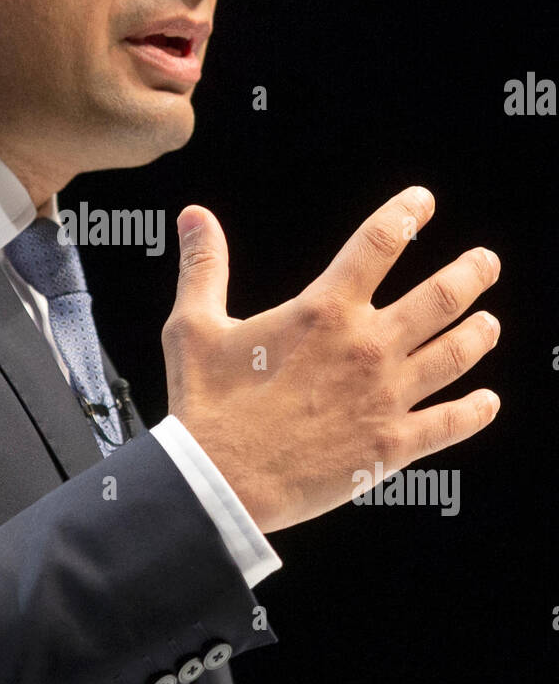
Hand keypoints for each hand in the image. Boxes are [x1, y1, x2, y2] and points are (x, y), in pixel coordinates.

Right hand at [162, 186, 500, 532]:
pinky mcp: (391, 446)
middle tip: (485, 262)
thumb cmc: (206, 405)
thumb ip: (203, 266)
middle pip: (440, 298)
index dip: (406, 213)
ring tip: (490, 323)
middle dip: (470, 274)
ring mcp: (385, 397)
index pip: (379, 242)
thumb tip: (194, 215)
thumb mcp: (193, 326)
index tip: (423, 202)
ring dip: (479, 335)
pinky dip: (475, 412)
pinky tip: (488, 403)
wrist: (219, 482)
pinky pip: (449, 425)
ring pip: (455, 356)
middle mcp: (366, 347)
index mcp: (324, 311)